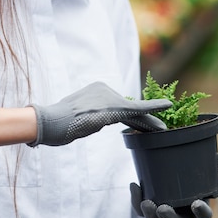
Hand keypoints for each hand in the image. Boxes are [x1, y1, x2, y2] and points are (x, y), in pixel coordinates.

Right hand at [28, 82, 171, 146]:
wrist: (48, 123)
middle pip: (128, 108)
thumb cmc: (55, 125)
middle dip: (144, 119)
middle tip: (159, 127)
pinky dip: (154, 107)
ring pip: (134, 112)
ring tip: (163, 128)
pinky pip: (138, 108)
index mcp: (95, 90)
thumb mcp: (74, 117)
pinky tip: (168, 106)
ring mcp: (109, 97)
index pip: (118, 105)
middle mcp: (104, 89)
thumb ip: (88, 116)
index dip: (131, 118)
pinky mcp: (113, 107)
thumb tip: (95, 122)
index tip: (140, 126)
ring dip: (149, 122)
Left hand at [131, 151, 217, 217]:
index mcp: (198, 208)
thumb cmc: (193, 175)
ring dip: (150, 216)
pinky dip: (136, 200)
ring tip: (145, 202)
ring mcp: (164, 216)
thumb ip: (215, 164)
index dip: (201, 213)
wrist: (170, 174)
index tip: (197, 204)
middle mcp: (182, 216)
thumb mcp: (205, 168)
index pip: (204, 216)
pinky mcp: (149, 211)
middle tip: (162, 209)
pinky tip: (136, 185)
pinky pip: (141, 212)